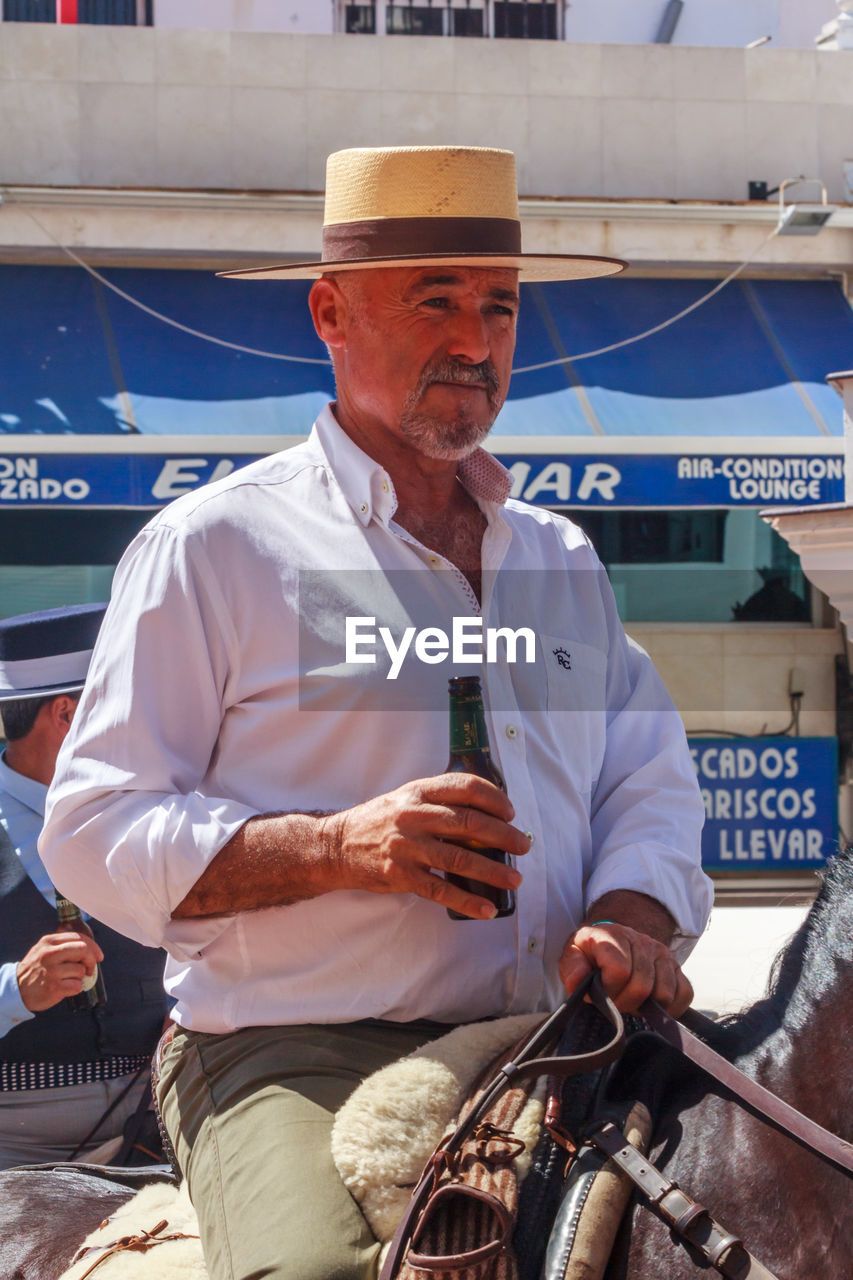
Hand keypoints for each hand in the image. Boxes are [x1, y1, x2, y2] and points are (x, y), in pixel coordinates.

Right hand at [16, 932, 103, 1011]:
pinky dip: (77, 988)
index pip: (79, 937)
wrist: (17, 990)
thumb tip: (91, 947)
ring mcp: (51, 971)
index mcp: (48, 942)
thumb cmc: (35, 969)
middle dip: (91, 959)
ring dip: (80, 976)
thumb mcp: (43, 950)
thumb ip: (63, 945)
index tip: (99, 955)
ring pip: (81, 969)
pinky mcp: (54, 987)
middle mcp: (49, 954)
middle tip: (90, 968)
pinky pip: (77, 985)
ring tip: (69, 979)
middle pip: (83, 950)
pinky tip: (66, 988)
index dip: (93, 946)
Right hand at [325, 772, 529, 919]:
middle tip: (523, 846)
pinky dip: (467, 900)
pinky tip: (486, 908)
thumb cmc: (379, 821)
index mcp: (419, 791)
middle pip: (469, 823)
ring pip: (459, 857)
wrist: (338, 846)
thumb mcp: (406, 799)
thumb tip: (485, 813)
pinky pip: (440, 889)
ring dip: (493, 871)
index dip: (494, 798)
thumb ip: (439, 802)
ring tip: (515, 879)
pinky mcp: (401, 875)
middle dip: (504, 836)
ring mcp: (407, 846)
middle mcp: (414, 816)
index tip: (510, 812)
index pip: (465, 787)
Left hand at [559, 921, 692, 1016]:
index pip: (620, 971)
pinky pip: (685, 993)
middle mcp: (642, 941)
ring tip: (631, 1001)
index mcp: (614, 935)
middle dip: (625, 1003)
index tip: (599, 994)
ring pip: (664, 993)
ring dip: (647, 1006)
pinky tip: (653, 1006)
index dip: (609, 991)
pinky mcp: (677, 967)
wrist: (613, 941)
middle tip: (615, 1002)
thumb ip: (572, 967)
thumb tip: (580, 980)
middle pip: (642, 986)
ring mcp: (662, 953)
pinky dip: (671, 1007)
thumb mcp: (573, 956)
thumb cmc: (591, 954)